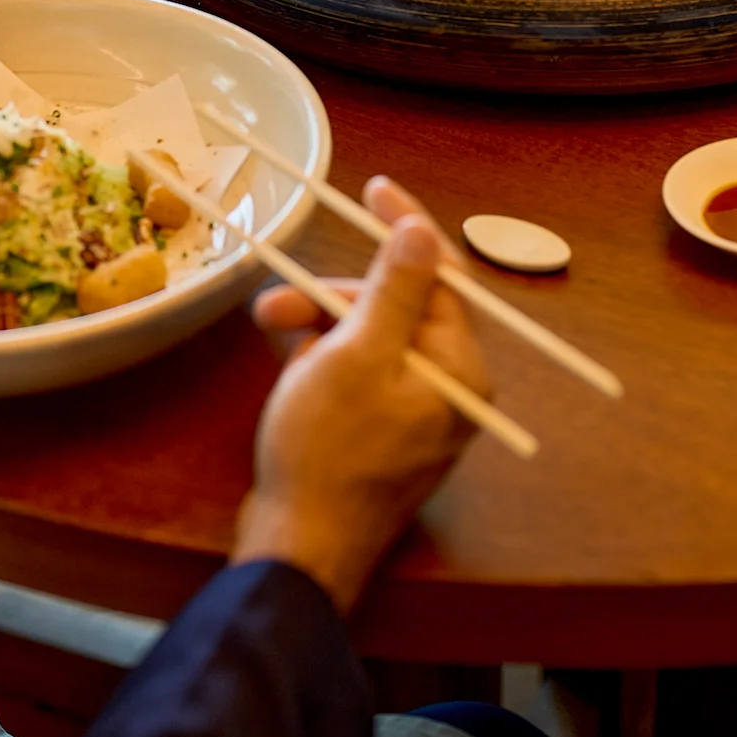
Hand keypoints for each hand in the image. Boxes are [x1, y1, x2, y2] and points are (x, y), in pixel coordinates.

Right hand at [232, 178, 490, 614]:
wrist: (298, 547)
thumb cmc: (327, 451)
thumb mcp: (356, 354)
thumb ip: (393, 289)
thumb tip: (423, 231)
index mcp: (461, 369)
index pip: (442, 276)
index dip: (406, 227)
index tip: (373, 189)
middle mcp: (450, 390)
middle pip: (399, 308)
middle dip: (339, 296)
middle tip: (278, 301)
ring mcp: (416, 415)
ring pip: (371, 339)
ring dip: (321, 327)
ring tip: (274, 338)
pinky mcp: (381, 435)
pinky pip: (358, 375)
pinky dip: (323, 362)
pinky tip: (291, 373)